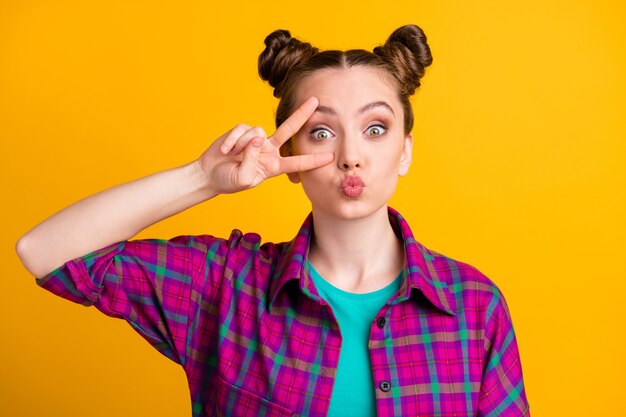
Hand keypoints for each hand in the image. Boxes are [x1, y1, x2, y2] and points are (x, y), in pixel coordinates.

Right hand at [197, 97, 333, 194]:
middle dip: (302, 114)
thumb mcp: (244, 178)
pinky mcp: (242, 131)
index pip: (297, 162)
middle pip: (288, 130)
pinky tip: (225, 150)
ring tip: (232, 156)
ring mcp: (256, 139)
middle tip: (316, 101)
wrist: (209, 174)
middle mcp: (268, 150)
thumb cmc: (228, 181)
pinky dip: (232, 140)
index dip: (313, 160)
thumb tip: (258, 137)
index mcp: (273, 166)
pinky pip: (242, 130)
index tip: (331, 157)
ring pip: (257, 133)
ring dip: (243, 146)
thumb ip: (252, 159)